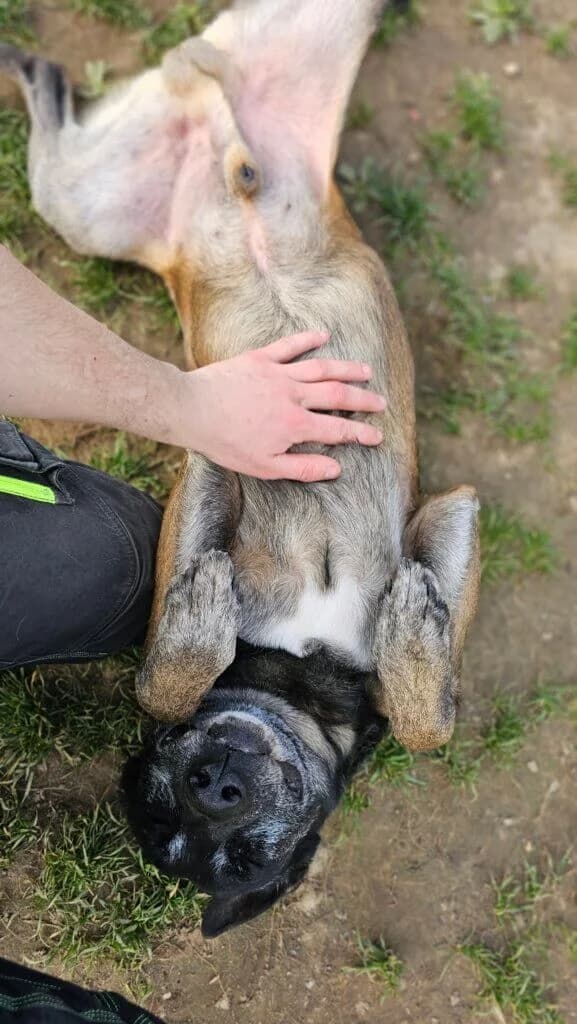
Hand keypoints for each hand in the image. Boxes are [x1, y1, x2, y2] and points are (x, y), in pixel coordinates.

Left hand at [178, 332, 385, 480]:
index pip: (338, 430)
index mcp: (295, 426)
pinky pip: (289, 346)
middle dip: (363, 399)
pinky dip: (308, 339)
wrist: (192, 410)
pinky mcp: (260, 359)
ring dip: (346, 369)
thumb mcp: (264, 467)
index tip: (377, 436)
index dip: (361, 433)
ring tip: (366, 370)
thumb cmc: (225, 443)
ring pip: (321, 368)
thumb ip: (303, 468)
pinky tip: (323, 334)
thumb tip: (336, 469)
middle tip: (381, 402)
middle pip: (337, 395)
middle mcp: (293, 397)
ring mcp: (278, 374)